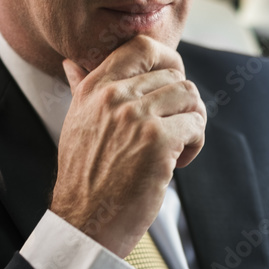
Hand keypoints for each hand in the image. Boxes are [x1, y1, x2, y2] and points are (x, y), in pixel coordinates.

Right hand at [50, 35, 205, 257]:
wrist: (84, 221)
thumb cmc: (84, 179)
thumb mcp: (76, 124)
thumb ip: (81, 90)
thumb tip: (72, 63)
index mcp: (94, 88)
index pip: (141, 46)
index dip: (168, 60)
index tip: (173, 83)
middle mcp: (114, 96)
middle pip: (174, 75)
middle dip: (182, 104)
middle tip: (173, 132)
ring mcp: (136, 117)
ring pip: (190, 96)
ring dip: (192, 122)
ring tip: (177, 147)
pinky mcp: (158, 141)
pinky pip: (196, 125)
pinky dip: (195, 144)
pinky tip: (178, 163)